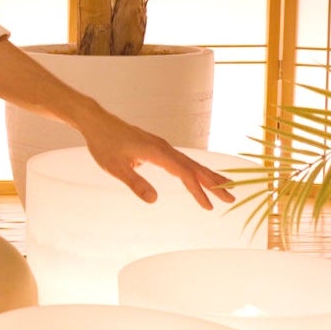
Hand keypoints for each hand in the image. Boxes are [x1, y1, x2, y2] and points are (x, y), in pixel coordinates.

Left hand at [79, 113, 234, 209]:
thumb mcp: (115, 167)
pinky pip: (182, 161)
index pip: (184, 173)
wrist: (97, 122)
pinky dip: (195, 170)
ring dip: (208, 176)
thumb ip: (135, 183)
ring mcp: (162, 146)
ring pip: (191, 163)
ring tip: (226, 188)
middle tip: (232, 198)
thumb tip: (154, 200)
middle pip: (195, 167)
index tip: (209, 206)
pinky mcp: (158, 147)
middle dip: (214, 183)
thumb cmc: (104, 144)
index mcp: (157, 152)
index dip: (197, 191)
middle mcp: (164, 148)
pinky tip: (200, 178)